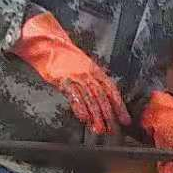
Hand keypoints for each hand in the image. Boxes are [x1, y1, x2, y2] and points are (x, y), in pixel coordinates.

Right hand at [13, 12, 129, 135]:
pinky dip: (79, 107)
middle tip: (113, 129)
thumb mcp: (84, 66)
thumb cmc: (65, 57)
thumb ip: (94, 81)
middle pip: (102, 96)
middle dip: (109, 115)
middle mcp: (88, 73)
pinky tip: (83, 118)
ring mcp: (76, 76)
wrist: (47, 43)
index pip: (112, 90)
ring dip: (96, 116)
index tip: (125, 120)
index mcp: (96, 70)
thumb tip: (105, 100)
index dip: (119, 106)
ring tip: (99, 129)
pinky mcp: (63, 79)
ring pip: (90, 98)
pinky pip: (73, 95)